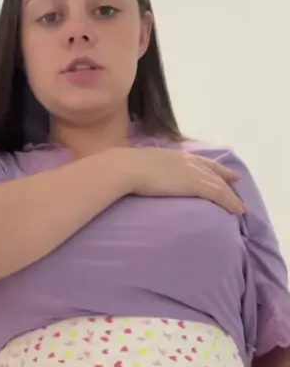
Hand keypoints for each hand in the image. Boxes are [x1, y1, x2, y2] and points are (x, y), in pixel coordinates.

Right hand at [125, 147, 245, 214]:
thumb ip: (150, 171)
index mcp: (176, 156)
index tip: (224, 172)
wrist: (127, 168)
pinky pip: (219, 194)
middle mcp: (188, 161)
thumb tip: (145, 179)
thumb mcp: (143, 166)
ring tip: (240, 207)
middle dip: (226, 179)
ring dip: (231, 197)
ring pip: (219, 184)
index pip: (201, 162)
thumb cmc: (127, 169)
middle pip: (214, 171)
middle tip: (237, 186)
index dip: (214, 167)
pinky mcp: (195, 184)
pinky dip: (230, 202)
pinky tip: (236, 210)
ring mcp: (193, 172)